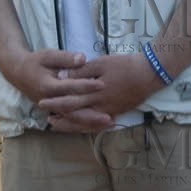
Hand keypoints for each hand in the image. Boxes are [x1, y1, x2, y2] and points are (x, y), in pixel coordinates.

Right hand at [0, 48, 107, 132]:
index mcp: (48, 86)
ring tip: (109, 124)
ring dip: (90, 123)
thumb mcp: (48, 55)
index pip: (69, 87)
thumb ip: (65, 58)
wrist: (18, 73)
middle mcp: (50, 101)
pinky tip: (99, 126)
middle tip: (110, 117)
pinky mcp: (55, 112)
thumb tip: (83, 58)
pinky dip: (84, 125)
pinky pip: (70, 121)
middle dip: (91, 116)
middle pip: (72, 112)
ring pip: (72, 120)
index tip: (102, 84)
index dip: (86, 86)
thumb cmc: (35, 62)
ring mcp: (52, 109)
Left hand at [39, 50, 163, 129]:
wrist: (148, 75)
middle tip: (46, 119)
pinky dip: (86, 127)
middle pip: (75, 114)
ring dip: (70, 125)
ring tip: (57, 125)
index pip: (70, 100)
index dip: (55, 102)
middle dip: (60, 117)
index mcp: (94, 92)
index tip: (42, 102)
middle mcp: (100, 105)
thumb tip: (62, 77)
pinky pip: (97, 124)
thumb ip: (81, 72)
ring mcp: (108, 111)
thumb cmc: (124, 66)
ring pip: (85, 122)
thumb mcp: (100, 63)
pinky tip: (79, 127)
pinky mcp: (116, 112)